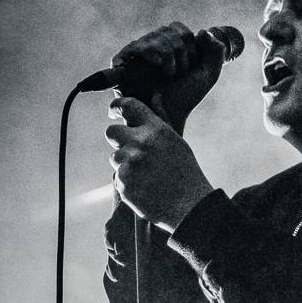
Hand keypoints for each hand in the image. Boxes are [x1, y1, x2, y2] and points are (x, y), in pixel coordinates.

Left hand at [106, 97, 211, 233]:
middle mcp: (140, 144)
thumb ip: (161, 118)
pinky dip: (129, 183)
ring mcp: (130, 165)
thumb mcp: (177, 141)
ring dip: (125, 164)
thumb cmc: (186, 173)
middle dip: (117, 139)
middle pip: (111, 132)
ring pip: (114, 158)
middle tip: (130, 149)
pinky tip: (145, 189)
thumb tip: (154, 95)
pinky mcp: (124, 184)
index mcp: (156, 130)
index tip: (114, 112)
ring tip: (146, 176)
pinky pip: (118, 178)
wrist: (190, 207)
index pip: (128, 106)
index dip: (116, 106)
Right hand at [111, 23, 225, 133]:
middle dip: (180, 50)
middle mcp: (151, 47)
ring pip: (154, 37)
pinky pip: (135, 46)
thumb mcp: (208, 75)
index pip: (178, 28)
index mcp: (169, 46)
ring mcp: (136, 54)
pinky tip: (158, 64)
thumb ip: (216, 52)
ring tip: (169, 74)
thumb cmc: (185, 98)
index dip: (189, 41)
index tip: (192, 62)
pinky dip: (149, 51)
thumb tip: (203, 31)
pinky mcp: (122, 63)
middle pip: (167, 30)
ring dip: (168, 55)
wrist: (169, 117)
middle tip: (180, 71)